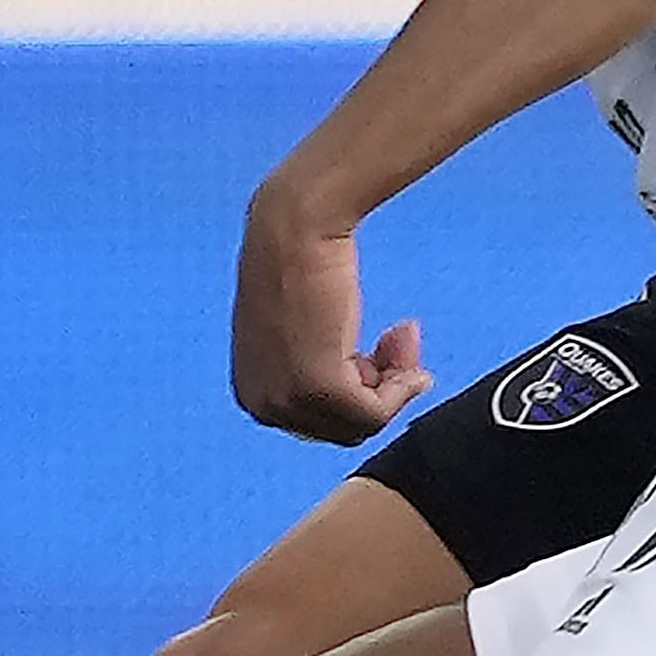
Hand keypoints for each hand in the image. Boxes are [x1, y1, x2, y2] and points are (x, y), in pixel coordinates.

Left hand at [233, 179, 429, 441]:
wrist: (296, 226)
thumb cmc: (299, 261)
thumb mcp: (300, 331)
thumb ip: (319, 367)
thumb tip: (366, 388)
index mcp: (252, 395)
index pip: (321, 424)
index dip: (362, 391)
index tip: (384, 352)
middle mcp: (263, 406)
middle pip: (345, 429)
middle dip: (383, 389)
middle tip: (403, 339)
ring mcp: (289, 401)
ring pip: (364, 423)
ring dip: (396, 382)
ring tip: (404, 333)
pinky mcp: (319, 388)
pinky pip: (376, 412)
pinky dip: (401, 385)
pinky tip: (403, 338)